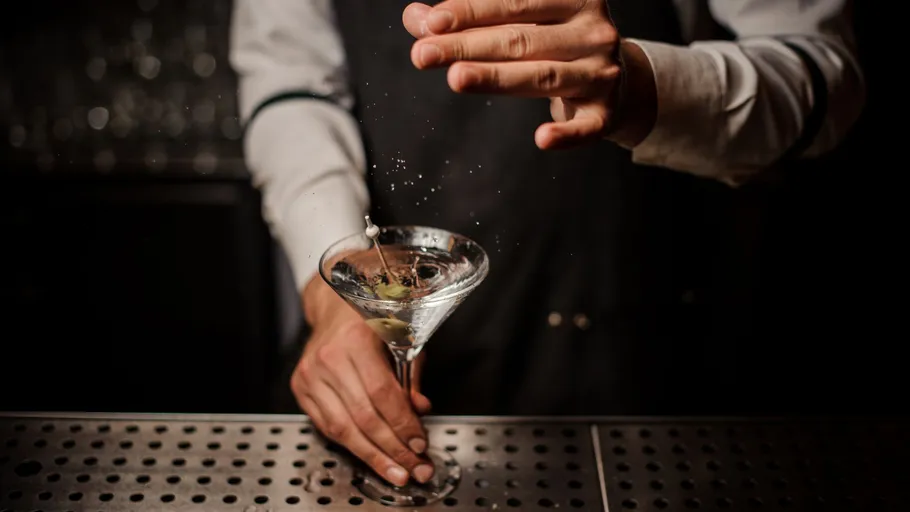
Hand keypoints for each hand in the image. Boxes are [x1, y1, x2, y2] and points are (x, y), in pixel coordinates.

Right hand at [293, 278, 433, 485]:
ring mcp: (310, 373)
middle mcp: (329, 357)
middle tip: (413, 466)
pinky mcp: (300, 386)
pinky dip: (351, 444)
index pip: (382, 393)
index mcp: (356, 340)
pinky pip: (327, 425)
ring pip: (343, 427)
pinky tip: (370, 455)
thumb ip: (411, 375)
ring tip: (395, 471)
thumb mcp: (402, 338)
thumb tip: (419, 409)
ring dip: (372, 455)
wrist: (334, 307)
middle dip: (392, 448)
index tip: (420, 443)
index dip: (403, 424)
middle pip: (363, 416)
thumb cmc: (371, 319)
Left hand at [402, 0, 655, 148]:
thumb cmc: (555, 43)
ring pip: (544, 77)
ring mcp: (602, 74)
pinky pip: (586, 128)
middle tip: (423, 54)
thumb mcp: (520, 24)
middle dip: (468, 46)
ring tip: (455, 78)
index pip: (516, 2)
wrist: (617, 80)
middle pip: (522, 40)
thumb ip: (470, 20)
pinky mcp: (606, 114)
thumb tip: (415, 18)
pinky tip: (542, 139)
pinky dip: (566, 135)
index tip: (432, 23)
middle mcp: (594, 32)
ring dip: (497, 78)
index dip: (472, 11)